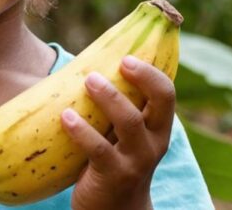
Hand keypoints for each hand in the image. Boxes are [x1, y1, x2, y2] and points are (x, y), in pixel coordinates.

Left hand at [61, 55, 174, 209]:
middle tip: (120, 61)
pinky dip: (81, 130)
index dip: (152, 71)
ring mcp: (136, 160)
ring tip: (87, 80)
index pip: (166, 93)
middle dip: (142, 77)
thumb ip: (117, 109)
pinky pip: (98, 148)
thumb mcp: (124, 136)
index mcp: (158, 128)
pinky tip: (65, 116)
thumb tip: (86, 65)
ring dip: (108, 97)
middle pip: (159, 102)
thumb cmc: (114, 161)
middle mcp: (153, 143)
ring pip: (129, 122)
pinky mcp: (113, 175)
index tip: (128, 55)